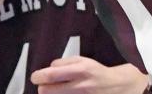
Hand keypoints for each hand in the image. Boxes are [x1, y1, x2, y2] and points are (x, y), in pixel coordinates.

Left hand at [31, 59, 148, 93]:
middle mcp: (79, 86)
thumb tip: (49, 67)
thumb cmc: (97, 73)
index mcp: (80, 70)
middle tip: (44, 85)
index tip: (35, 77)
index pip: (52, 75)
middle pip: (47, 91)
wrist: (116, 87)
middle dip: (42, 88)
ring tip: (54, 90)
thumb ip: (65, 62)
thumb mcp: (83, 61)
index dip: (39, 76)